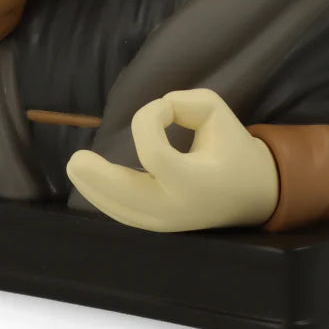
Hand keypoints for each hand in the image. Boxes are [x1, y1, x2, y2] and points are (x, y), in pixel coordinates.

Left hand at [66, 88, 279, 231]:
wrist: (252, 192)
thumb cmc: (233, 148)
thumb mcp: (216, 112)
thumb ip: (185, 102)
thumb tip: (157, 111)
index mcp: (196, 181)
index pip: (155, 154)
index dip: (150, 121)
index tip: (165, 107)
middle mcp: (177, 207)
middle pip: (128, 197)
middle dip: (99, 178)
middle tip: (76, 159)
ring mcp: (166, 223)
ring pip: (121, 210)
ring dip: (95, 189)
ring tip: (77, 167)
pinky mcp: (159, 226)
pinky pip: (125, 214)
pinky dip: (105, 197)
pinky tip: (90, 181)